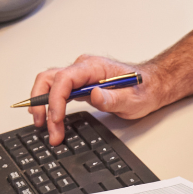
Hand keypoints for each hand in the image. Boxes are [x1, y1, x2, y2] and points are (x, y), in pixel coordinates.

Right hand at [29, 55, 163, 144]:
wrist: (151, 86)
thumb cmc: (143, 90)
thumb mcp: (133, 99)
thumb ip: (113, 98)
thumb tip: (94, 95)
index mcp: (93, 67)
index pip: (64, 79)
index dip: (56, 100)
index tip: (56, 119)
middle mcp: (83, 68)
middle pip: (49, 79)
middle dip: (42, 103)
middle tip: (43, 125)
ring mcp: (80, 76)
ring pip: (49, 85)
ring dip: (43, 105)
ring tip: (44, 127)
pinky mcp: (79, 85)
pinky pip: (57, 92)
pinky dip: (49, 105)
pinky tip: (49, 118)